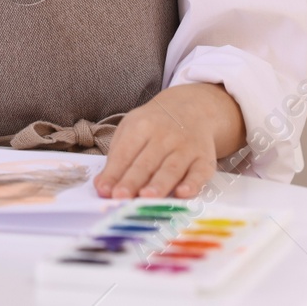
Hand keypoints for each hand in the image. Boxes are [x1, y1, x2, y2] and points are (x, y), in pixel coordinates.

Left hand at [95, 83, 244, 199]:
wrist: (191, 109)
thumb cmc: (154, 126)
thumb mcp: (130, 130)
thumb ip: (117, 158)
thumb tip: (102, 186)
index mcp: (141, 127)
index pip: (125, 154)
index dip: (114, 173)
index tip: (104, 191)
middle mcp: (164, 136)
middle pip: (146, 163)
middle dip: (132, 181)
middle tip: (120, 197)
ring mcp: (186, 147)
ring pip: (171, 169)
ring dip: (159, 184)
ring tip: (146, 198)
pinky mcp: (204, 159)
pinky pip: (199, 173)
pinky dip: (192, 184)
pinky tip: (183, 193)